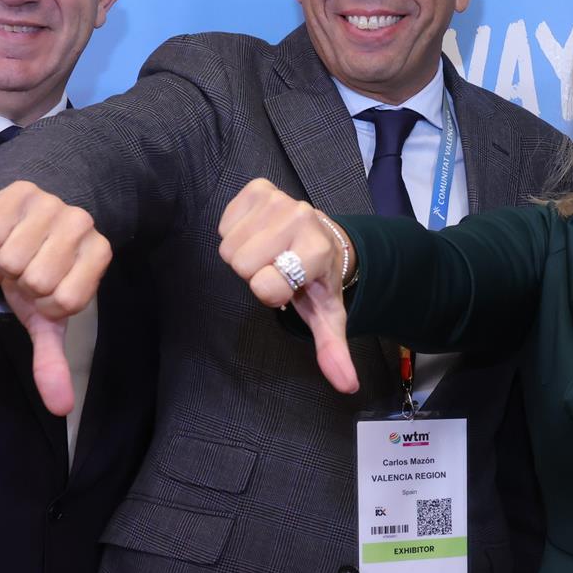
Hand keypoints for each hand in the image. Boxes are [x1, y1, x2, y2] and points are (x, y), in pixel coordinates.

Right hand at [0, 180, 109, 416]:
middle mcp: (84, 223)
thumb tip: (61, 408)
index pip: (66, 301)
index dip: (44, 304)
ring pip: (12, 256)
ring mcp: (55, 202)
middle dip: (20, 282)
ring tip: (13, 252)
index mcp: (100, 254)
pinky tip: (1, 234)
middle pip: (37, 279)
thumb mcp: (44, 318)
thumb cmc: (36, 273)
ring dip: (1, 261)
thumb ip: (52, 360)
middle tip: (24, 269)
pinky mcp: (22, 190)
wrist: (17, 225)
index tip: (43, 292)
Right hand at [216, 179, 357, 393]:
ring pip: (228, 244)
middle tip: (276, 268)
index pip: (265, 286)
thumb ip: (333, 349)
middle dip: (254, 272)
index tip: (288, 287)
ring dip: (244, 253)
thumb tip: (347, 385)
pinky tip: (259, 234)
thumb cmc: (318, 282)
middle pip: (241, 263)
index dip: (271, 293)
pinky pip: (225, 220)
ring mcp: (280, 199)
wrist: (324, 240)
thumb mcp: (327, 315)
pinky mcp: (260, 187)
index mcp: (316, 251)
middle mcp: (301, 218)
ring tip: (269, 252)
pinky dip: (236, 231)